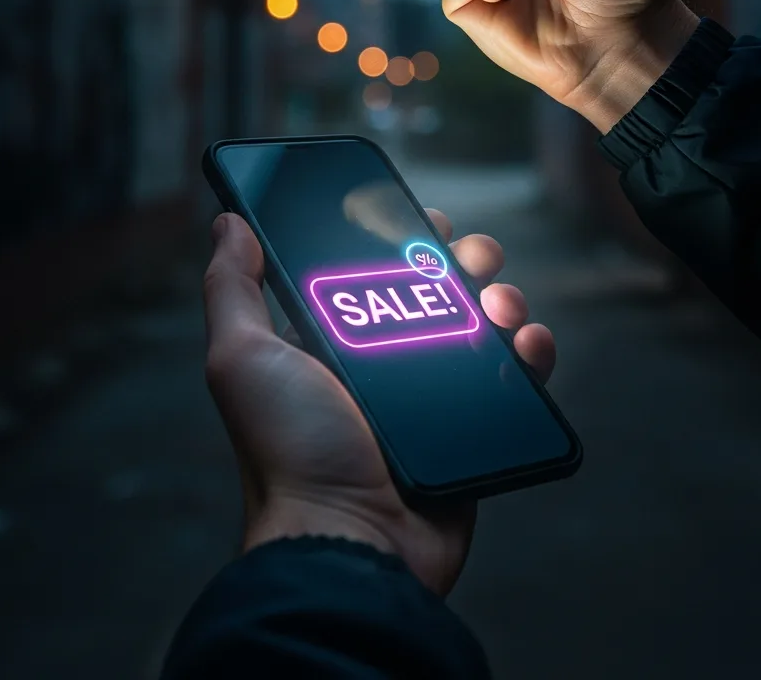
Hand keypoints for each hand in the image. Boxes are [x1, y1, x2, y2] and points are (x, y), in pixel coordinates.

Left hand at [202, 211, 556, 596]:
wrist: (351, 542)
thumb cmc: (290, 451)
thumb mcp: (242, 360)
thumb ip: (232, 289)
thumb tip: (229, 222)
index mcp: (333, 341)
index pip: (373, 270)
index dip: (400, 238)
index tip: (420, 219)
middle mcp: (384, 365)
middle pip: (438, 291)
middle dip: (462, 261)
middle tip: (469, 259)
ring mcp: (434, 398)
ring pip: (483, 326)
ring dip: (503, 299)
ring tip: (501, 306)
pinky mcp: (473, 430)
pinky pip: (516, 380)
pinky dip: (531, 353)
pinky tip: (527, 344)